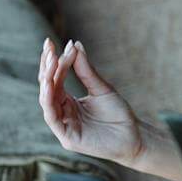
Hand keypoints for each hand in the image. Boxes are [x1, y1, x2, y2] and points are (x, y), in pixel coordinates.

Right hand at [37, 37, 146, 164]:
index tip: (52, 42)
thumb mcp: (102, 88)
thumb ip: (86, 70)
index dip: (52, 61)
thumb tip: (75, 44)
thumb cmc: (119, 114)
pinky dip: (50, 100)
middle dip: (47, 67)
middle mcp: (62, 112)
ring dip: (47, 80)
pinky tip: (50, 84)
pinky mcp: (67, 138)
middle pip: (47, 87)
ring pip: (46, 101)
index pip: (54, 79)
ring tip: (51, 61)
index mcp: (67, 102)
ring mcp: (63, 126)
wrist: (135, 137)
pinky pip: (52, 117)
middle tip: (49, 48)